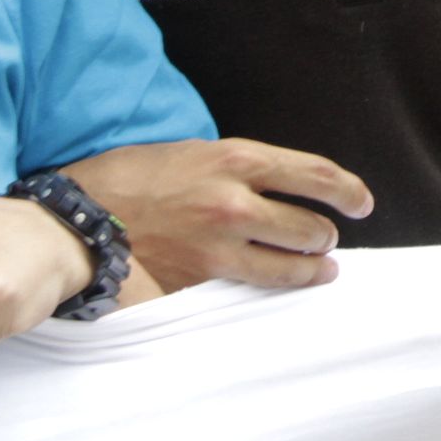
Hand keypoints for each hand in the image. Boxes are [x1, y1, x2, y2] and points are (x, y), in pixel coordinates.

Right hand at [67, 137, 371, 289]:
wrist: (78, 220)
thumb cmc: (128, 179)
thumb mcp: (188, 152)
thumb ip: (233, 168)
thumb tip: (268, 185)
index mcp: (235, 159)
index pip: (315, 174)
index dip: (348, 191)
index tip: (362, 202)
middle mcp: (236, 202)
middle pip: (311, 226)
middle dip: (326, 236)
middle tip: (326, 239)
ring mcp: (220, 247)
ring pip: (293, 264)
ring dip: (312, 268)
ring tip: (318, 268)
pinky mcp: (202, 282)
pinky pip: (254, 288)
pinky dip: (272, 287)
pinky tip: (278, 287)